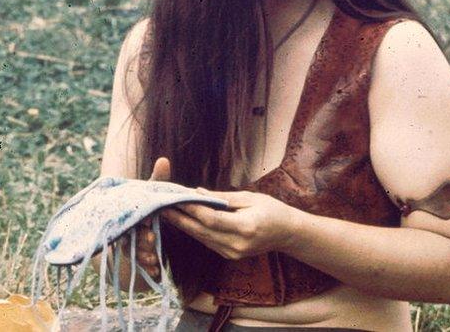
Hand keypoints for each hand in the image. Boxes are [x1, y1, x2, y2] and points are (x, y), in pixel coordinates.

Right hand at [118, 157, 169, 280]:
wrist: (131, 230)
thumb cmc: (143, 208)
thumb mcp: (150, 194)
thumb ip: (157, 180)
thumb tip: (164, 159)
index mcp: (129, 214)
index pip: (131, 219)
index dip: (140, 222)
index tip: (149, 223)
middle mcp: (125, 231)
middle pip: (129, 238)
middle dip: (140, 240)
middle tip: (152, 240)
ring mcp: (128, 246)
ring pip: (132, 254)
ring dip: (143, 256)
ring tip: (154, 259)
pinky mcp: (134, 260)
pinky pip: (138, 267)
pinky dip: (147, 270)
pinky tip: (156, 272)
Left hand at [160, 189, 303, 259]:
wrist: (287, 234)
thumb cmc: (272, 210)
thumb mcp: (250, 198)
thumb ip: (222, 198)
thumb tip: (197, 193)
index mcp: (245, 228)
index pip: (211, 219)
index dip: (191, 209)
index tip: (176, 198)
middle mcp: (236, 245)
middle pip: (201, 231)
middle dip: (180, 219)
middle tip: (161, 207)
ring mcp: (233, 253)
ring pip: (201, 238)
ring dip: (184, 225)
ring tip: (167, 212)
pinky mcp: (229, 255)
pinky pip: (207, 242)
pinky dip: (195, 231)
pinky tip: (183, 221)